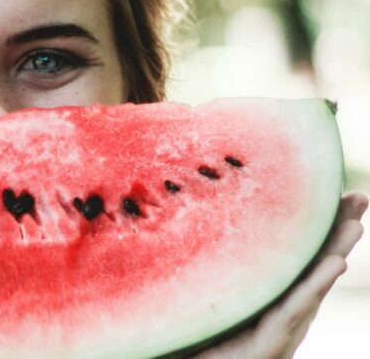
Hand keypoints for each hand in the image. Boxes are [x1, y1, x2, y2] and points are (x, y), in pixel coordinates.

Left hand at [194, 191, 366, 358]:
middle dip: (338, 231)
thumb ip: (212, 268)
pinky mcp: (272, 343)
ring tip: (355, 225)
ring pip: (312, 284)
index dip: (317, 226)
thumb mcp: (209, 296)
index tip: (336, 192)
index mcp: (268, 294)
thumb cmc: (201, 337)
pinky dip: (315, 284)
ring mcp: (281, 327)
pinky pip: (294, 308)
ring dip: (336, 252)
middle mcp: (281, 309)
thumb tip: (182, 220)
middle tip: (360, 197)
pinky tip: (335, 262)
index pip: (296, 254)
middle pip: (313, 264)